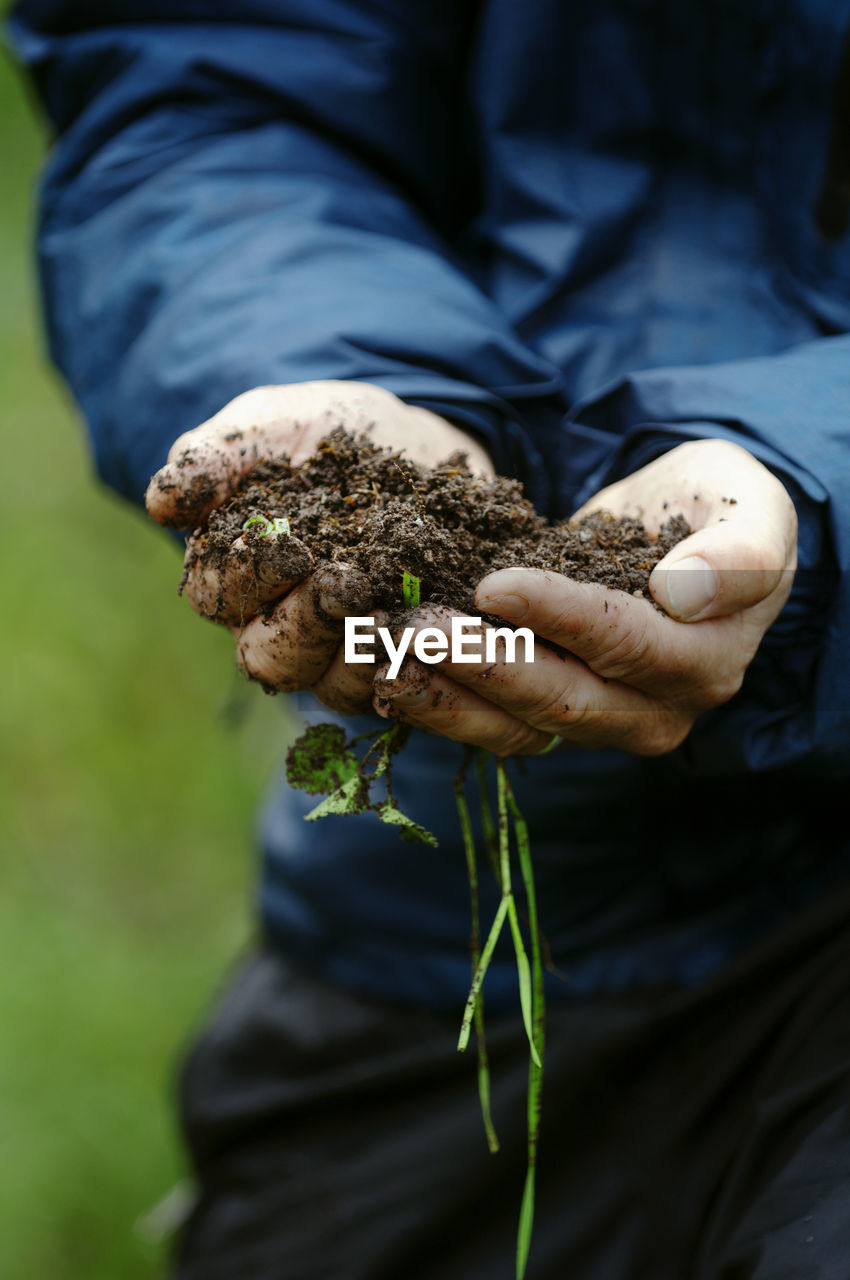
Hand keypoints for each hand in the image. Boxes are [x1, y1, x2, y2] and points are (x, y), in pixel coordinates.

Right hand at [144, 381, 493, 706]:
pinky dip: (417, 663)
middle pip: (270, 659)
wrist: (417, 438)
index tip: (290, 546)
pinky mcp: (405, 655)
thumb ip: (216, 455)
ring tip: (391, 616)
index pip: (218, 596)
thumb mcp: (272, 423)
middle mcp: (283, 624)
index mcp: (237, 574)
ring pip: (334, 686)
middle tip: (343, 585)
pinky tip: (435, 630)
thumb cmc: (327, 431)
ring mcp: (345, 648)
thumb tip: (161, 501)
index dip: (247, 578)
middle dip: (303, 626)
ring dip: (358, 656)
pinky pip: (402, 685)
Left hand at [370, 440, 797, 755]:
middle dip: (480, 663)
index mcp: (706, 661)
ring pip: (515, 726)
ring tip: (383, 653)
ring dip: (444, 693)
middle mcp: (655, 711)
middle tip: (412, 625)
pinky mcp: (551, 719)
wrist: (683, 536)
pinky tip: (384, 671)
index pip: (623, 644)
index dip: (557, 616)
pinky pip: (491, 725)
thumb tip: (684, 593)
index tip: (493, 583)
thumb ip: (740, 550)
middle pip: (559, 697)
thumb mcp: (753, 510)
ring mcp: (600, 724)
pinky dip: (437, 701)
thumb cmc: (716, 511)